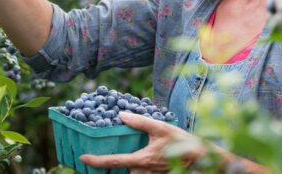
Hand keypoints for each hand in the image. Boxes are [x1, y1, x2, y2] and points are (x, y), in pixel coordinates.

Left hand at [79, 112, 204, 173]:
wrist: (199, 157)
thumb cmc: (181, 141)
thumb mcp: (160, 127)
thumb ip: (140, 121)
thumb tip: (121, 114)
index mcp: (142, 159)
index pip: (113, 162)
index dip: (96, 161)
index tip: (82, 158)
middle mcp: (143, 172)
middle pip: (119, 173)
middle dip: (106, 169)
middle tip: (95, 160)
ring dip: (121, 169)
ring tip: (110, 162)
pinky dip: (132, 170)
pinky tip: (133, 161)